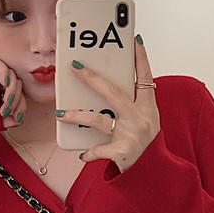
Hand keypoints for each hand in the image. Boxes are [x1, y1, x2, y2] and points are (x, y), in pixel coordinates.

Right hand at [0, 58, 26, 128]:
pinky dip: (6, 72)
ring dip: (12, 90)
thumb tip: (18, 121)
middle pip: (17, 87)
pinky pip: (1, 65)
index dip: (20, 108)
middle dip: (16, 101)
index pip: (18, 98)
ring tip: (5, 101)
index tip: (16, 118)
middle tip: (6, 111)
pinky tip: (3, 83)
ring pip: (12, 76)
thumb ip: (2, 121)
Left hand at [56, 36, 160, 171]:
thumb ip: (130, 103)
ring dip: (78, 115)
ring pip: (99, 120)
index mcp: (148, 106)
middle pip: (114, 93)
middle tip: (75, 67)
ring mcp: (131, 134)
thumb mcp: (145, 119)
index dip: (140, 59)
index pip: (145, 77)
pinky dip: (90, 152)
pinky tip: (82, 154)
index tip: (134, 41)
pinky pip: (100, 150)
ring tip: (60, 114)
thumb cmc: (145, 142)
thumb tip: (103, 86)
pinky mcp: (122, 152)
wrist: (153, 171)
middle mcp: (141, 117)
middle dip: (92, 79)